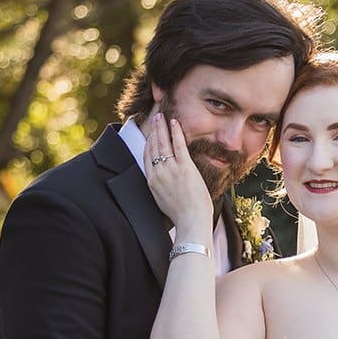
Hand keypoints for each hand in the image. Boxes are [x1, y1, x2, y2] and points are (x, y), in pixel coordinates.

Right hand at [144, 113, 211, 229]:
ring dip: (161, 127)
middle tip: (154, 118)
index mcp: (152, 181)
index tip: (150, 133)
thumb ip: (162, 187)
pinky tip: (174, 123)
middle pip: (153, 146)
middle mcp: (158, 173)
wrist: (190, 222)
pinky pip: (178, 145)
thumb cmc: (182, 215)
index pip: (147, 156)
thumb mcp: (164, 200)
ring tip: (161, 117)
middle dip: (153, 130)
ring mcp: (170, 169)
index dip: (149, 142)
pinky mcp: (184, 168)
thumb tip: (167, 182)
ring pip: (163, 143)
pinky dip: (175, 132)